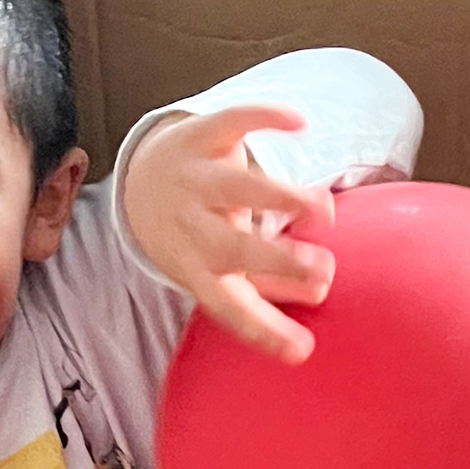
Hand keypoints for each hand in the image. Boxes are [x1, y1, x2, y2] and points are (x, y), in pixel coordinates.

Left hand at [125, 104, 338, 362]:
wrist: (144, 180)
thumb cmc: (197, 235)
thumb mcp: (216, 269)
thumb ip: (261, 290)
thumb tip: (312, 315)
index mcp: (195, 267)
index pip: (228, 307)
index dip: (263, 330)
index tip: (302, 350)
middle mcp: (191, 225)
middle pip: (230, 247)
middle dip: (276, 261)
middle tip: (325, 272)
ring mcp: (195, 179)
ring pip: (234, 187)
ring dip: (279, 197)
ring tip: (323, 210)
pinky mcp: (202, 136)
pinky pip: (232, 122)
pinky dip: (263, 118)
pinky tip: (299, 123)